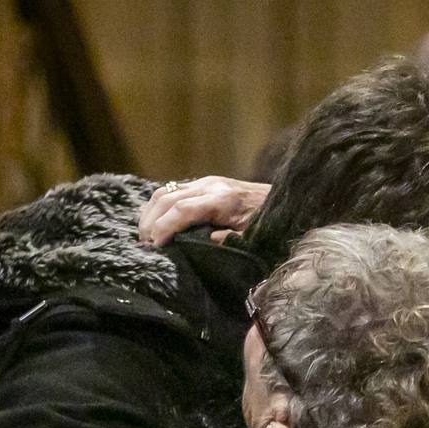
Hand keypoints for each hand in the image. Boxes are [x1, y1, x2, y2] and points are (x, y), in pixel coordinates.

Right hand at [139, 176, 269, 246]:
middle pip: (167, 198)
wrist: (282, 199)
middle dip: (151, 222)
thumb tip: (198, 244)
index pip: (182, 210)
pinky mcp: (203, 182)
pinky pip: (172, 190)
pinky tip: (154, 222)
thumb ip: (226, 241)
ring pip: (165, 191)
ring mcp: (205, 181)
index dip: (164, 227)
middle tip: (146, 245)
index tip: (156, 246)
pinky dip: (158, 206)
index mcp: (223, 199)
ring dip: (150, 213)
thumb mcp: (251, 238)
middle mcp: (210, 185)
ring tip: (146, 236)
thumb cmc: (268, 222)